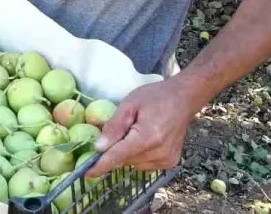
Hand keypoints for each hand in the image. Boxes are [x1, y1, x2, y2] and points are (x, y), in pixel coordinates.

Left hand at [86, 77, 201, 176]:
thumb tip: (99, 147)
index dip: (100, 165)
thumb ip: (114, 126)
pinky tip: (146, 138)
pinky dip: (139, 155)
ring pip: (133, 164)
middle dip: (116, 149)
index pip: (118, 156)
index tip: (86, 174)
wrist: (184, 98)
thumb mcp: (129, 104)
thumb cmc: (155, 96)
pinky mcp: (170, 162)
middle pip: (125, 160)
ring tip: (137, 131)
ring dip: (128, 152)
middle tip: (121, 130)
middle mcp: (159, 153)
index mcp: (148, 137)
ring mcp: (166, 160)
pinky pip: (144, 164)